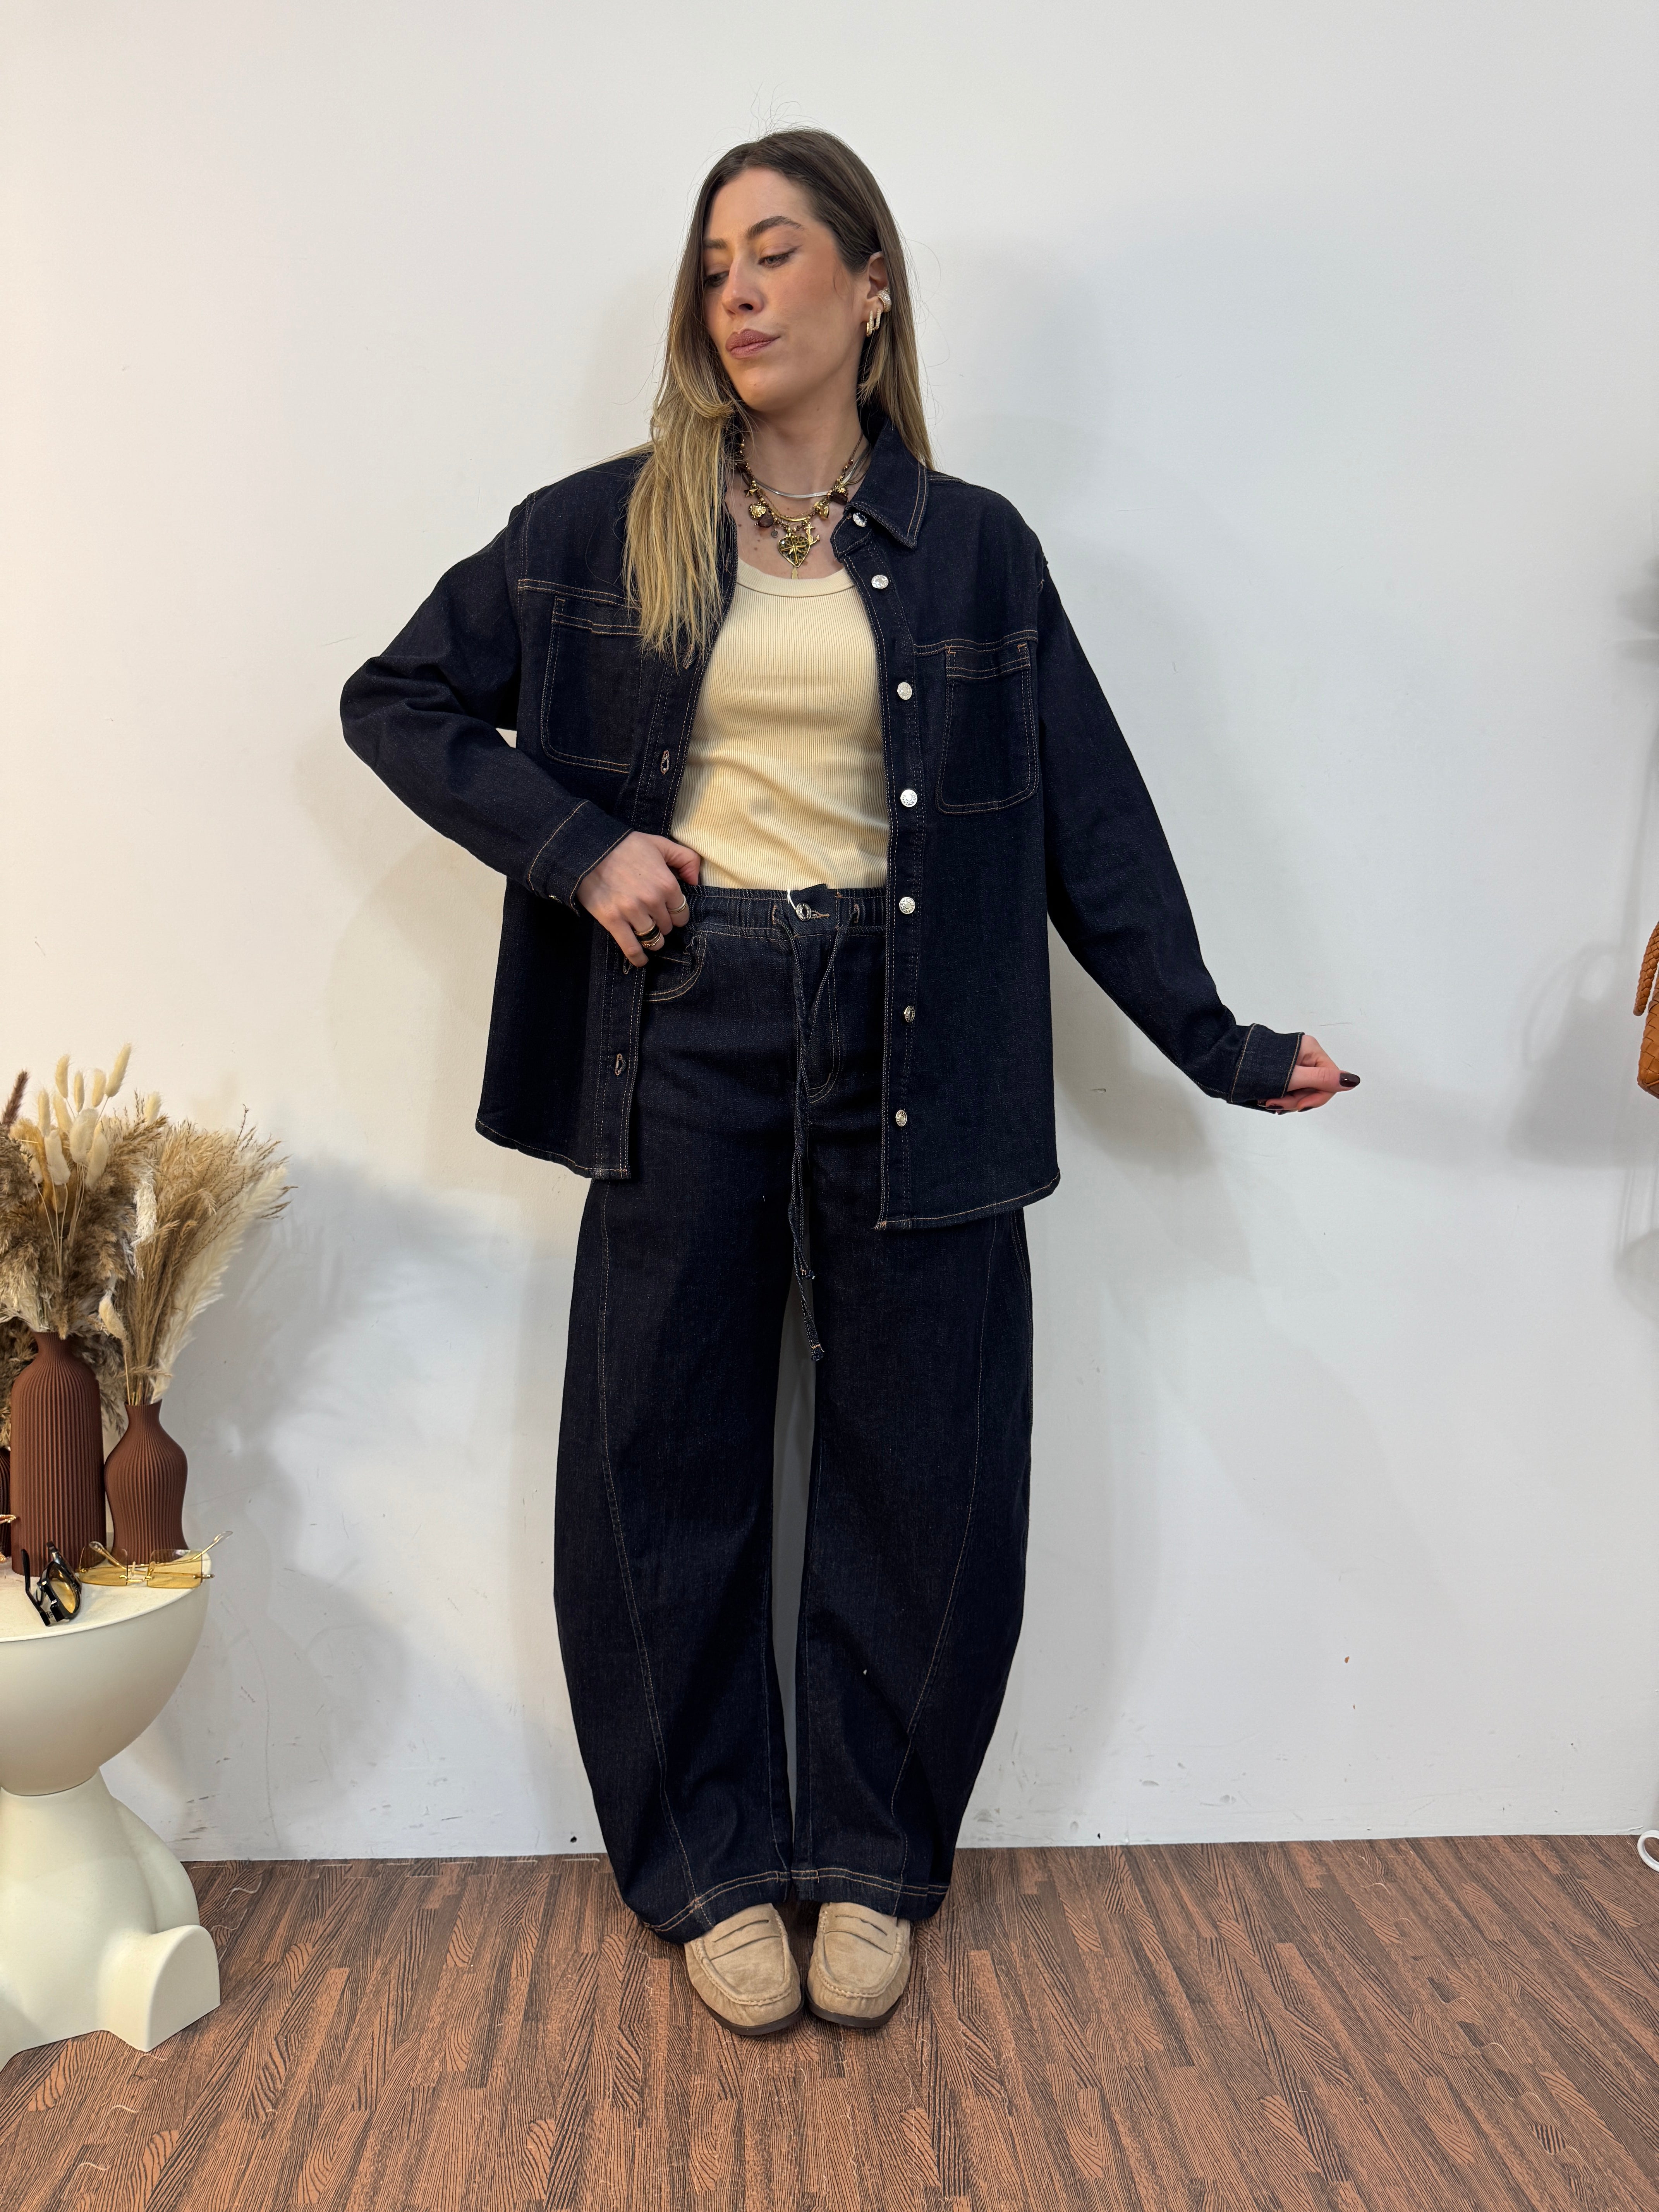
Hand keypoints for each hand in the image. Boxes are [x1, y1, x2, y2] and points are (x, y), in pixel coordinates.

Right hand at [574, 832, 700, 966]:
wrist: (589, 850)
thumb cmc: (625, 846)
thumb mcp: (660, 843)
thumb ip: (685, 858)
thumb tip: (695, 881)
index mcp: (666, 883)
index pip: (681, 913)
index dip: (675, 913)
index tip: (667, 910)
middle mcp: (652, 900)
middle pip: (667, 927)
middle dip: (663, 924)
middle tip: (653, 917)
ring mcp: (632, 912)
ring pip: (653, 939)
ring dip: (653, 939)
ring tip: (648, 934)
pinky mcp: (613, 921)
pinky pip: (632, 948)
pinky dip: (638, 957)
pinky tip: (642, 961)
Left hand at [1262, 1033, 1358, 1112]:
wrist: (1223, 1061)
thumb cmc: (1255, 1067)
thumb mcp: (1292, 1076)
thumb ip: (1321, 1079)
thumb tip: (1353, 1081)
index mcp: (1311, 1050)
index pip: (1330, 1080)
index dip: (1316, 1097)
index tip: (1297, 1107)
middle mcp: (1304, 1055)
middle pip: (1315, 1086)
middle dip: (1296, 1100)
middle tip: (1274, 1104)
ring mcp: (1293, 1062)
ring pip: (1301, 1090)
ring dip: (1286, 1100)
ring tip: (1266, 1100)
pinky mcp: (1281, 1070)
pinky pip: (1290, 1088)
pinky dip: (1280, 1096)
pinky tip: (1268, 1098)